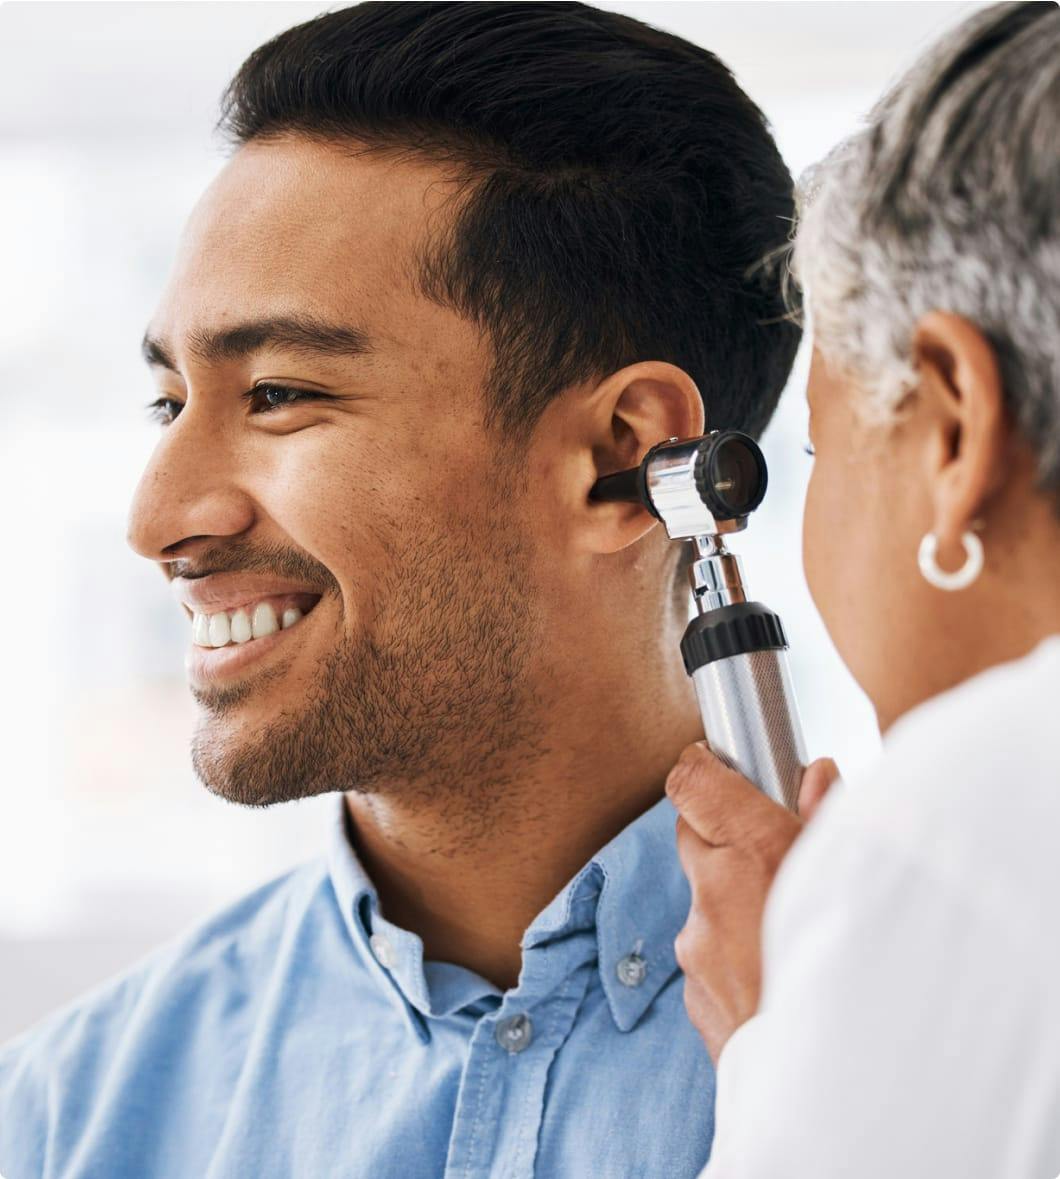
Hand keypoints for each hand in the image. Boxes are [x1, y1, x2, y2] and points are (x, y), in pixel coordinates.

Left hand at [666, 742, 838, 1062]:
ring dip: (733, 904)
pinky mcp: (694, 993)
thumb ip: (828, 817)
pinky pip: (708, 956)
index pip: (691, 782)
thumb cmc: (865, 971)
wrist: (841, 1085)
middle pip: (692, 836)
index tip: (711, 765)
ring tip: (787, 929)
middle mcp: (713, 891)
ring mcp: (697, 945)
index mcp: (754, 849)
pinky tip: (777, 975)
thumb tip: (816, 774)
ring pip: (704, 902)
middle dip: (722, 835)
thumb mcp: (861, 876)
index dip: (698, 769)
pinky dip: (734, 955)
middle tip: (768, 848)